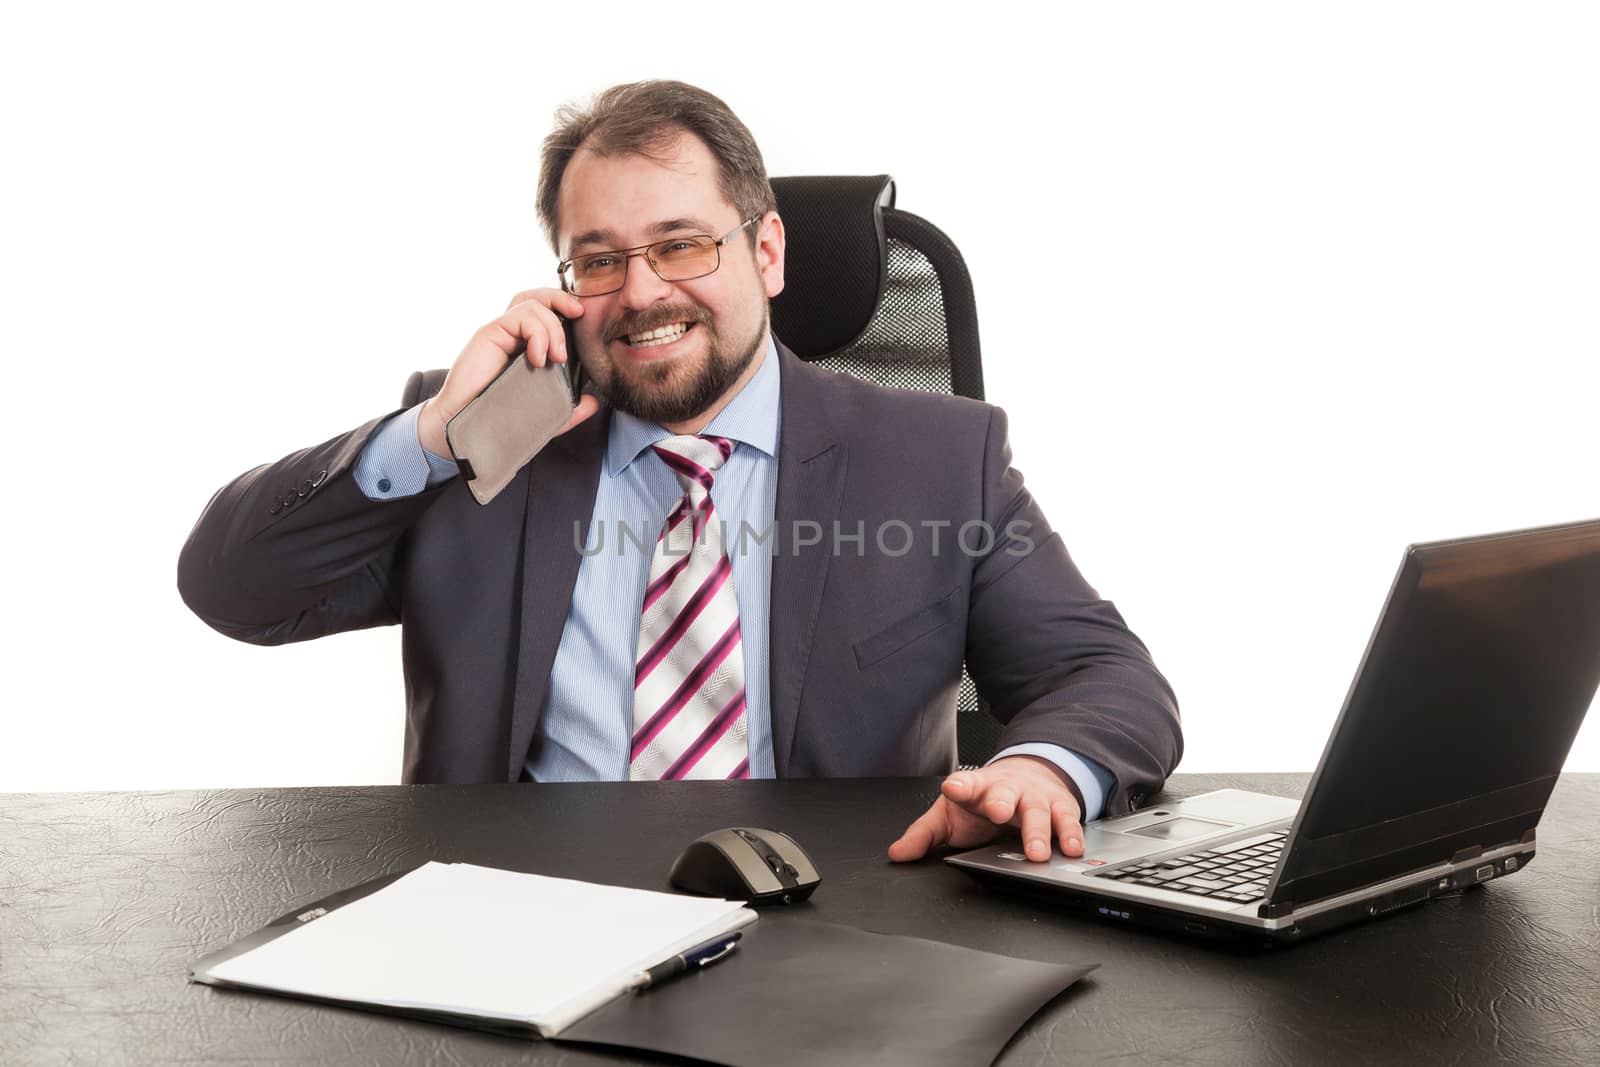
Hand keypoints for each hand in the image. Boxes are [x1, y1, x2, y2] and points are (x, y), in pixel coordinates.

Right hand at [418, 288, 599, 455]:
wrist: (466, 424)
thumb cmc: (498, 416)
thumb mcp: (544, 413)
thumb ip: (569, 407)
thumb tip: (594, 402)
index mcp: (525, 345)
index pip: (546, 310)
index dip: (565, 307)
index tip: (584, 319)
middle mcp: (512, 334)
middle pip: (537, 296)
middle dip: (562, 301)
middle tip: (579, 319)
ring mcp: (499, 332)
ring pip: (532, 305)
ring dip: (552, 328)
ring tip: (556, 358)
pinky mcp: (489, 333)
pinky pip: (519, 317)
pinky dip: (537, 334)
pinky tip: (538, 360)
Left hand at [887, 755, 1083, 863]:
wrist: (1027, 776)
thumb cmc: (984, 800)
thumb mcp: (950, 814)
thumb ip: (924, 834)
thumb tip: (897, 854)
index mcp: (975, 789)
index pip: (964, 783)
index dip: (958, 786)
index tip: (952, 787)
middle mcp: (1007, 790)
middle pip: (1004, 793)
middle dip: (1001, 801)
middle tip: (998, 812)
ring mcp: (1035, 797)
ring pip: (1038, 811)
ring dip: (1037, 831)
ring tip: (1036, 852)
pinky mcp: (1060, 807)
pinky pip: (1068, 821)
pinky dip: (1071, 836)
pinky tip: (1072, 850)